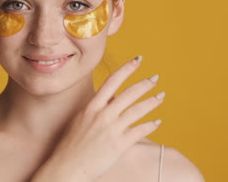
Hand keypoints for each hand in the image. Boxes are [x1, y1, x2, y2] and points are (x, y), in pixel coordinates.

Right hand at [39, 56, 164, 181]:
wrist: (67, 167)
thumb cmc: (70, 145)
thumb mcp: (80, 120)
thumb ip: (95, 108)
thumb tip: (109, 98)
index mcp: (91, 107)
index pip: (112, 81)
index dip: (126, 69)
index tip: (137, 60)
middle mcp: (102, 115)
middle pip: (129, 94)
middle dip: (144, 84)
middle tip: (155, 78)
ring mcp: (111, 130)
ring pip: (137, 110)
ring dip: (152, 102)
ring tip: (161, 96)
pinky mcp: (119, 145)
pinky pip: (139, 131)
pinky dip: (150, 125)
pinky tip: (158, 122)